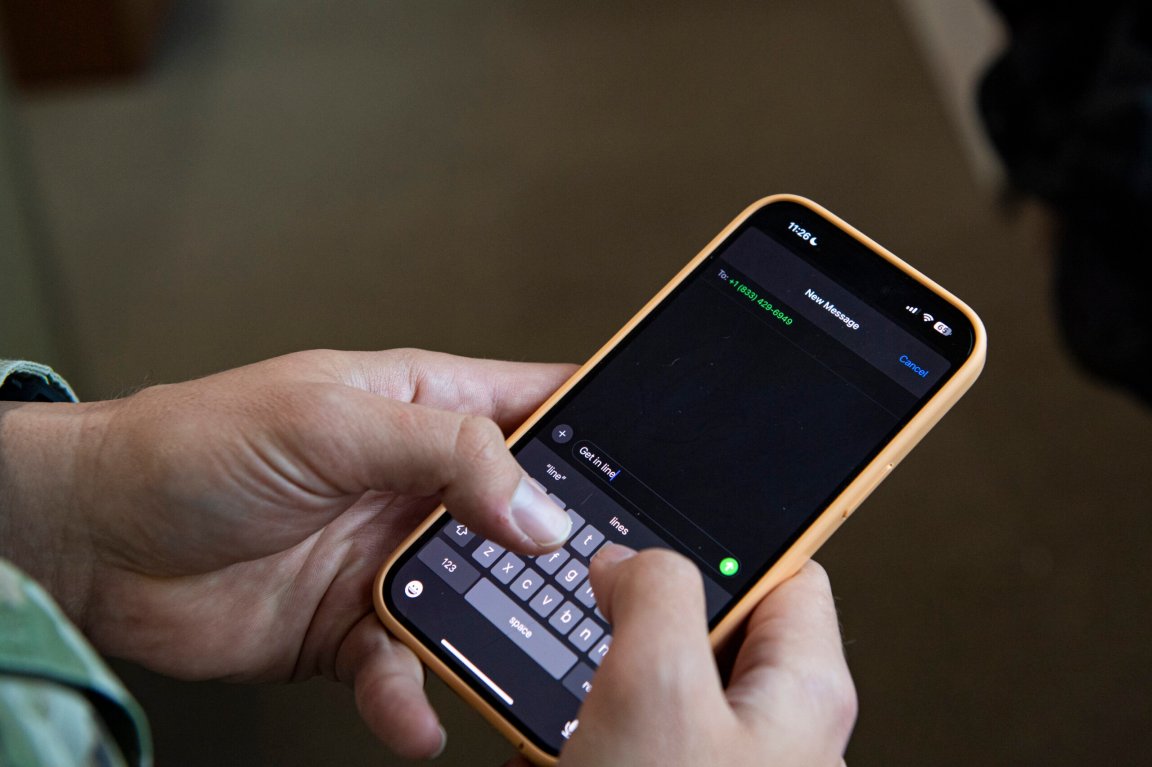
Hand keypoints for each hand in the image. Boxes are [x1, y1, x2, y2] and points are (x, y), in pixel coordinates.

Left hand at [0, 349, 574, 758]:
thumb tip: (539, 508)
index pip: (535, 406)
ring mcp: (389, 557)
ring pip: (477, 601)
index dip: (596, 430)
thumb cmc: (199, 446)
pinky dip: (414, 696)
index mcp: (422, 407)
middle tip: (608, 590)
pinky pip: (405, 667)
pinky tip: (415, 713)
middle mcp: (417, 484)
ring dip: (497, 634)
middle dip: (562, 554)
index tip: (653, 469)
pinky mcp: (352, 626)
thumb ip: (446, 454)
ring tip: (525, 665)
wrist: (99, 541)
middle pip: (523, 518)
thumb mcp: (330, 423)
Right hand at [509, 551, 855, 766]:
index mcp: (801, 689)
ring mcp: (716, 763)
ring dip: (598, 685)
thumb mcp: (657, 688)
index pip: (786, 570)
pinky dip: (582, 736)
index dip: (719, 542)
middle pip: (706, 625)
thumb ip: (657, 593)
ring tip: (566, 708)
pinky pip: (625, 740)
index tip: (662, 522)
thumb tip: (630, 561)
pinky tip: (551, 753)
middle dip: (637, 621)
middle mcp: (772, 730)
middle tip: (594, 623)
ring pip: (652, 687)